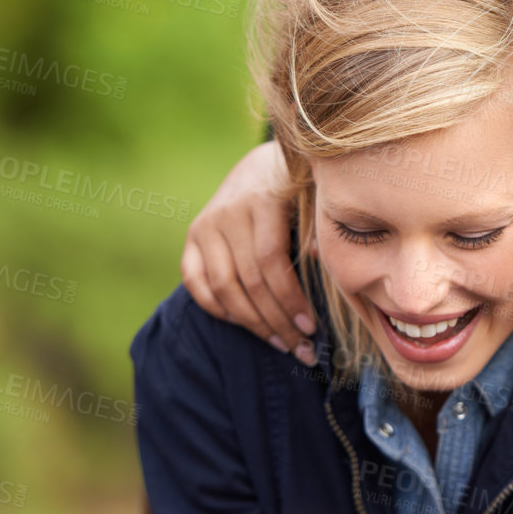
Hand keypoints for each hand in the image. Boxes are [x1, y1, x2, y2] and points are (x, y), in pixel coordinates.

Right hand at [180, 140, 316, 362]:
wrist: (261, 166)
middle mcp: (228, 213)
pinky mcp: (192, 236)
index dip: (289, 299)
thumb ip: (316, 228)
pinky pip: (195, 282)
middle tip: (300, 347)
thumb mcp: (313, 200)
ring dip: (252, 323)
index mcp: (262, 200)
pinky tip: (243, 323)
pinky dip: (217, 308)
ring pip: (223, 287)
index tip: (311, 328)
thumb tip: (321, 258)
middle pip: (248, 280)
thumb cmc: (300, 191)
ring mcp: (206, 225)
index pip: (270, 262)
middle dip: (277, 320)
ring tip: (279, 342)